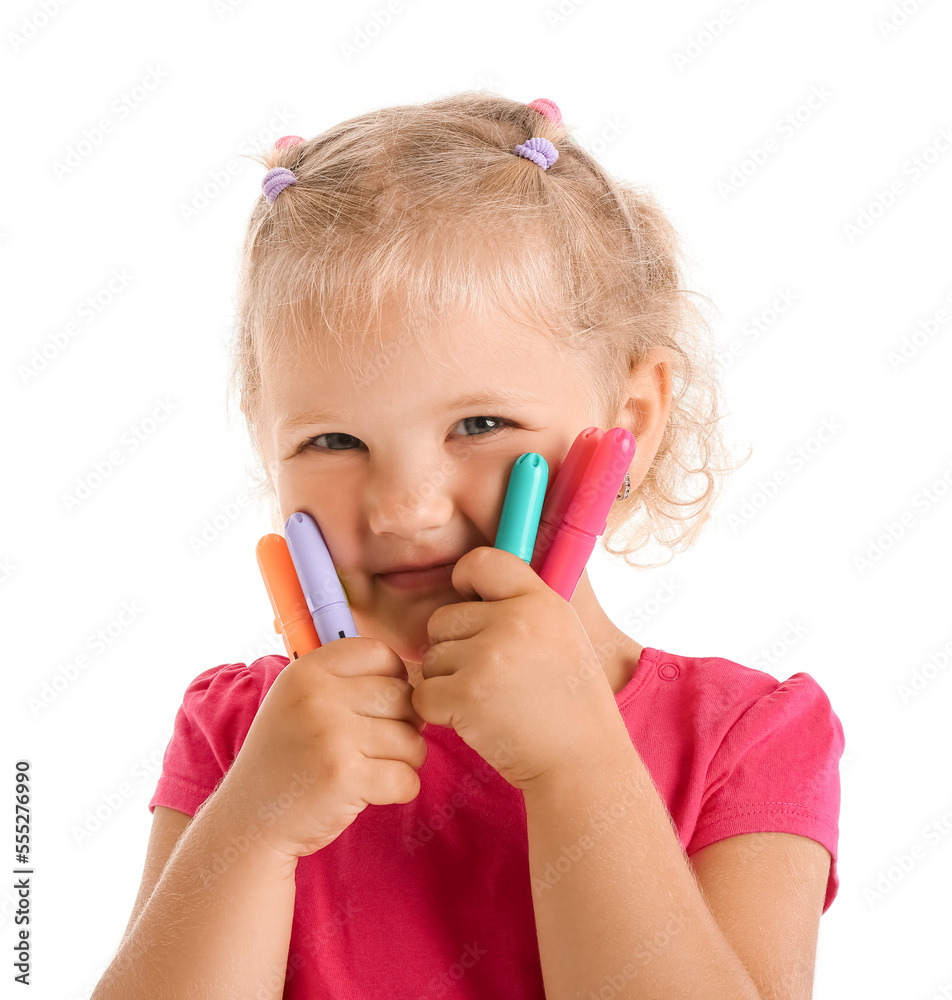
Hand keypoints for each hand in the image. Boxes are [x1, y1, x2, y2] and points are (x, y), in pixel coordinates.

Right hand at [219, 637, 426, 859]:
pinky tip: (373, 793)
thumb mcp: (299, 701)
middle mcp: (318, 695)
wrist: (249, 821)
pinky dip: (401, 790)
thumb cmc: (287, 759)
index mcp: (307, 670)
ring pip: (411, 739)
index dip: (393, 680)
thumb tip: (416, 682)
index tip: (380, 707)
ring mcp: (331, 735)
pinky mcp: (344, 777)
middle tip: (380, 747)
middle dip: (405, 725)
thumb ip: (347, 682)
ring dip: (405, 761)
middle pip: (403, 697)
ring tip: (373, 770)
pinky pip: (407, 777)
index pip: (381, 653)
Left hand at [412, 546, 624, 790]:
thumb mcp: (562, 635)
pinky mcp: (465, 696)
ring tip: (488, 702)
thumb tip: (471, 588)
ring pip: (432, 657)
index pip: (482, 562)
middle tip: (489, 678)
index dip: (466, 581)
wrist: (583, 763)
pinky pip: (424, 693)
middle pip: (443, 618)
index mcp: (540, 600)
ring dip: (447, 682)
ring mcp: (488, 657)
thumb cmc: (569, 703)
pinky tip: (472, 721)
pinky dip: (438, 712)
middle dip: (454, 649)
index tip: (470, 604)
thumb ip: (521, 607)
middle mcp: (514, 621)